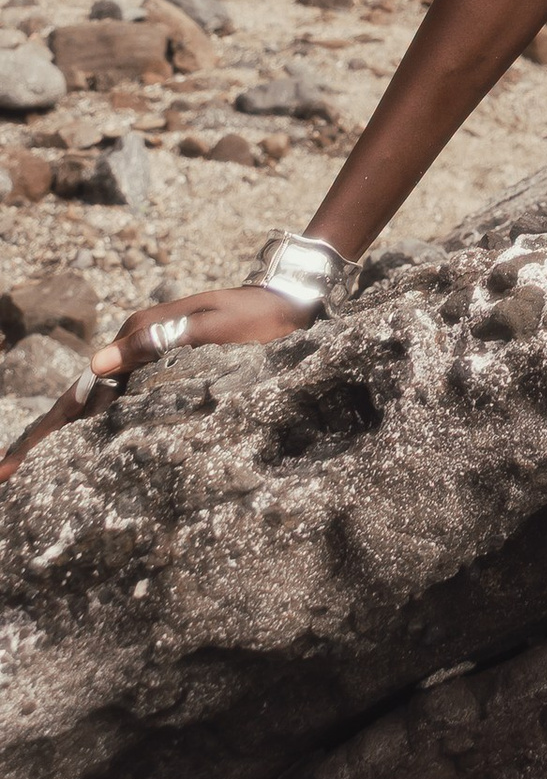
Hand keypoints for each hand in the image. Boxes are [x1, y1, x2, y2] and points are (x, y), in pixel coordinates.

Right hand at [0, 285, 308, 487]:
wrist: (286, 304)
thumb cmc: (253, 318)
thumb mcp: (210, 325)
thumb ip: (157, 340)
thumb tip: (98, 361)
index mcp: (138, 337)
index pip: (80, 390)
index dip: (44, 431)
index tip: (9, 467)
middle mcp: (135, 346)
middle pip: (77, 399)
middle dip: (39, 438)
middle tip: (3, 474)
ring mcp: (146, 356)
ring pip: (94, 402)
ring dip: (62, 434)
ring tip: (27, 467)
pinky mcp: (162, 366)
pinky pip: (118, 400)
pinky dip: (93, 424)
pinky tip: (81, 445)